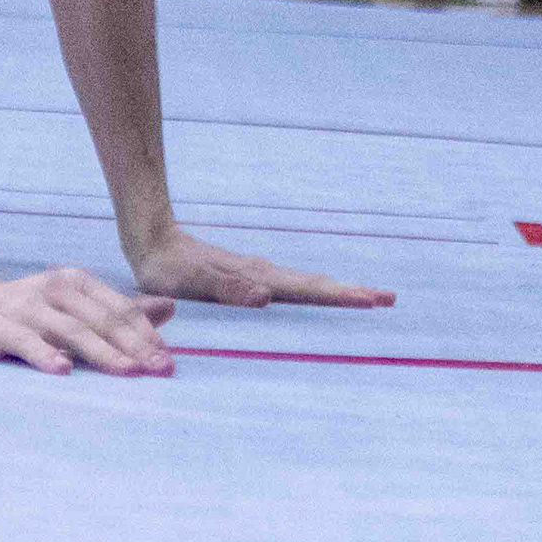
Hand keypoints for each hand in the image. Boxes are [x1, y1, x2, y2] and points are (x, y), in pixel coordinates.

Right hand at [0, 266, 177, 376]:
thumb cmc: (27, 312)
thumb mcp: (73, 306)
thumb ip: (118, 310)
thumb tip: (169, 308)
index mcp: (75, 282)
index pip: (119, 309)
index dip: (146, 335)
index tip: (168, 362)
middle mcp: (53, 289)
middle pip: (101, 320)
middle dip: (134, 346)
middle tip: (160, 371)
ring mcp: (24, 306)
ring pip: (70, 330)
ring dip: (102, 352)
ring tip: (127, 371)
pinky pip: (24, 342)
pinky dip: (44, 355)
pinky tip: (63, 370)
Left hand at [130, 228, 396, 313]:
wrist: (152, 242)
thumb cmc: (168, 269)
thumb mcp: (192, 283)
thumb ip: (227, 289)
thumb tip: (265, 297)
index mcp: (257, 278)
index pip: (307, 290)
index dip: (340, 296)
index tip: (371, 299)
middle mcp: (264, 275)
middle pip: (316, 286)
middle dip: (352, 293)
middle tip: (389, 298)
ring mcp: (259, 274)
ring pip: (307, 285)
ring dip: (338, 291)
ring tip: (368, 297)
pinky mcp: (250, 277)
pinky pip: (292, 287)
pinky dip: (315, 292)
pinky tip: (321, 295)